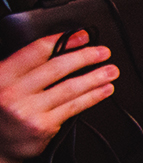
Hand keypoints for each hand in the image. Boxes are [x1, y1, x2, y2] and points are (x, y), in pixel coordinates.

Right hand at [0, 32, 117, 162]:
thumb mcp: (3, 82)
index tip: (83, 36)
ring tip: (111, 71)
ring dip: (95, 77)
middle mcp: (13, 92)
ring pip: (70, 88)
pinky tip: (104, 90)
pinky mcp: (43, 127)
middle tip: (103, 52)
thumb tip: (62, 47)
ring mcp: (29, 111)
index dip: (64, 41)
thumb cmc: (2, 110)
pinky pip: (74, 107)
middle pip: (57, 68)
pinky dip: (93, 97)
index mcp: (2, 76)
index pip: (37, 51)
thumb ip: (24, 67)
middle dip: (85, 57)